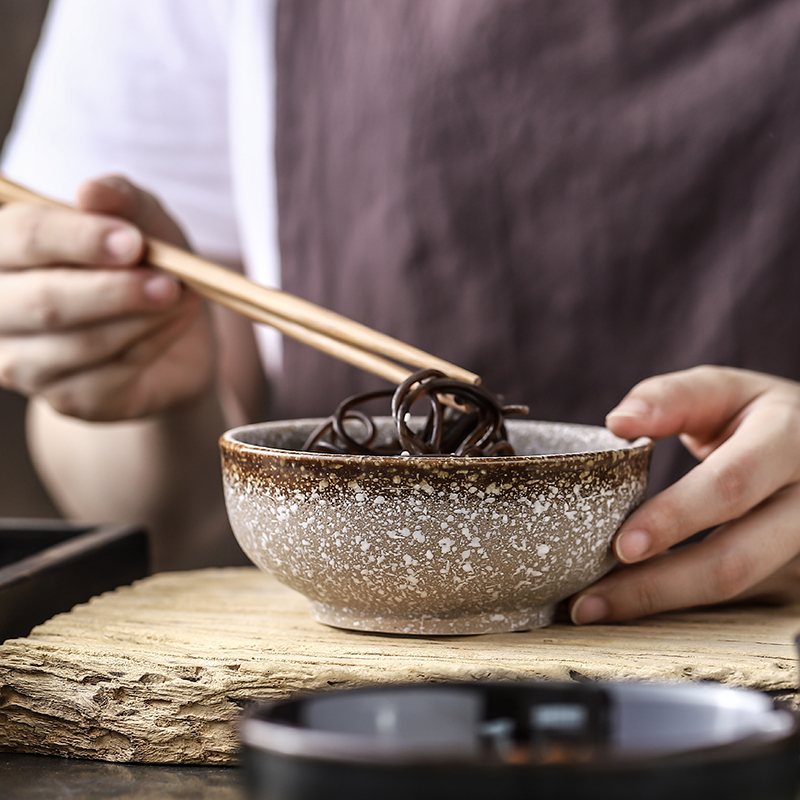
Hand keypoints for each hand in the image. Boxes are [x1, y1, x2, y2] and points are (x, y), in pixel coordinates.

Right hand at [0, 176, 215, 420]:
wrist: (174, 333)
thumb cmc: (144, 265)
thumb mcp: (144, 220)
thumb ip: (121, 200)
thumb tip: (92, 191)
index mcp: (2, 250)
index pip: (23, 239)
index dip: (78, 239)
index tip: (133, 241)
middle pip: (45, 302)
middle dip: (114, 290)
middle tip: (169, 281)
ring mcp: (24, 364)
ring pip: (82, 343)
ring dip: (143, 318)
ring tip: (183, 296)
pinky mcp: (67, 401)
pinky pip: (111, 376)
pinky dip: (153, 344)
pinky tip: (177, 322)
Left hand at [569, 365, 799, 623]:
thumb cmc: (758, 416)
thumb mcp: (723, 390)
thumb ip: (670, 398)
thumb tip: (618, 423)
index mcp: (789, 443)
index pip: (731, 486)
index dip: (675, 518)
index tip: (622, 546)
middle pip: (734, 560)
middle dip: (656, 586)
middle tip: (590, 601)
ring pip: (732, 591)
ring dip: (658, 604)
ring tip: (593, 607)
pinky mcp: (793, 578)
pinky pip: (732, 600)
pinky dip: (677, 604)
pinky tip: (631, 603)